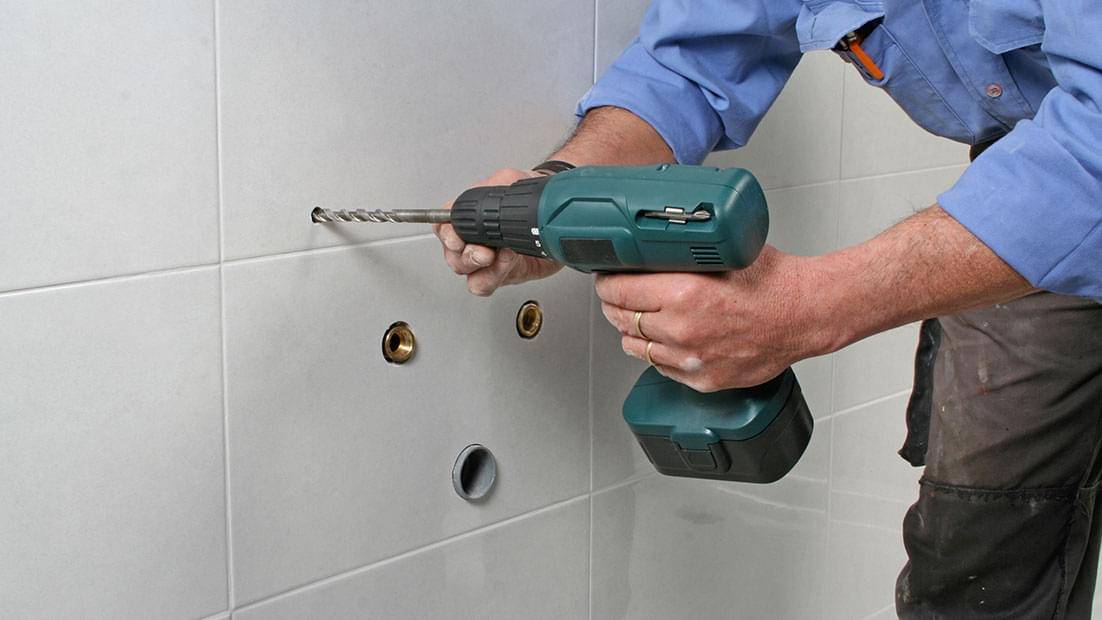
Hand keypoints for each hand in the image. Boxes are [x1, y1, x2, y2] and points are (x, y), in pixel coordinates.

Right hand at [434, 168, 562, 295]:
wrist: (556, 217)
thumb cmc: (531, 197)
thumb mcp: (512, 181)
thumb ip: (497, 183)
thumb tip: (487, 190)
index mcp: (468, 217)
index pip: (443, 227)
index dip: (447, 235)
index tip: (458, 240)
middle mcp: (473, 240)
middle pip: (453, 256)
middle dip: (468, 256)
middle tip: (485, 251)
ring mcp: (486, 260)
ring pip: (467, 274)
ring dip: (482, 269)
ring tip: (501, 256)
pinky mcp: (501, 274)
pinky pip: (484, 285)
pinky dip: (493, 277)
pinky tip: (507, 263)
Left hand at [595, 246, 831, 391]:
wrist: (806, 315)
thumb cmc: (772, 281)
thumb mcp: (722, 251)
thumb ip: (682, 253)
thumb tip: (649, 248)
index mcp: (684, 294)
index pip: (618, 291)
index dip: (606, 282)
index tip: (605, 278)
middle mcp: (682, 330)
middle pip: (620, 318)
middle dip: (613, 304)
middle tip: (616, 294)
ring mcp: (691, 359)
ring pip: (635, 347)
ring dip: (631, 330)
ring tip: (637, 316)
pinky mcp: (703, 379)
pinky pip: (660, 367)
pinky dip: (656, 352)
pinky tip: (662, 338)